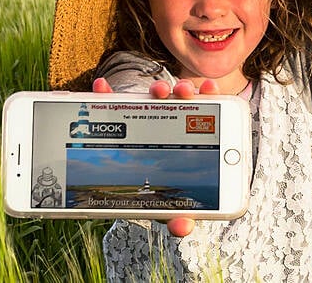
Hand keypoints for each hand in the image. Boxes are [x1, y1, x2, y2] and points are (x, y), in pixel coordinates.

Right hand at [93, 77, 219, 236]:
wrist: (126, 191)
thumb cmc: (154, 195)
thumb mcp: (164, 206)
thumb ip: (174, 214)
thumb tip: (183, 226)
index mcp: (186, 139)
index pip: (202, 113)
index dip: (208, 96)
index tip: (211, 88)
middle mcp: (168, 122)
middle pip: (180, 100)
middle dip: (184, 90)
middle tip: (185, 91)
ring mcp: (144, 118)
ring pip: (153, 96)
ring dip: (157, 88)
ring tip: (158, 90)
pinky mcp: (118, 118)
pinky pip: (112, 104)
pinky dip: (106, 93)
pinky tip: (101, 86)